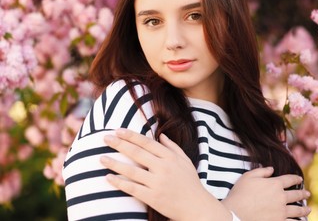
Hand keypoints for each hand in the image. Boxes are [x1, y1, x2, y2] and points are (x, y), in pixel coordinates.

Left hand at [100, 129, 230, 220]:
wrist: (196, 207)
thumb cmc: (191, 183)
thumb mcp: (185, 161)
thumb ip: (173, 147)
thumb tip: (161, 135)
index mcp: (171, 157)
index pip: (147, 143)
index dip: (132, 136)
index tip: (118, 130)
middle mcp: (164, 168)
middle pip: (137, 153)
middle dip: (119, 144)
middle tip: (105, 138)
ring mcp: (158, 183)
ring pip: (132, 171)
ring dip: (115, 163)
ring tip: (101, 157)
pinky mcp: (153, 197)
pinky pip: (133, 188)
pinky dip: (120, 183)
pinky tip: (108, 177)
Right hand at [222, 167, 310, 220]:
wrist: (236, 213)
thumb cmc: (239, 194)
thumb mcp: (248, 177)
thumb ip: (261, 171)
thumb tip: (272, 169)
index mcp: (274, 184)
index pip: (289, 180)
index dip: (296, 179)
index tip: (300, 179)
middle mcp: (281, 197)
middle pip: (296, 195)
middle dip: (303, 193)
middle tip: (308, 194)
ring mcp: (281, 211)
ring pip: (298, 210)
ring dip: (305, 209)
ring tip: (309, 209)